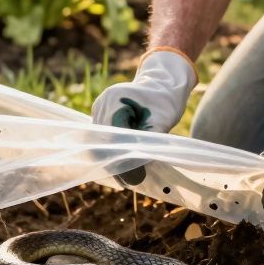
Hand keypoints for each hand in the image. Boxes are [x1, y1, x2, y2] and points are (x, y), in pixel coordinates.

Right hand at [92, 49, 197, 184]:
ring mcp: (99, 107)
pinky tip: (124, 160)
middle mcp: (102, 103)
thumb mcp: (162, 121)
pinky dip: (110, 148)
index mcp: (115, 100)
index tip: (131, 177)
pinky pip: (100, 135)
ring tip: (128, 175)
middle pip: (100, 140)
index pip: (111, 136)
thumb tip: (137, 165)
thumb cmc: (165, 101)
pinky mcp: (100, 113)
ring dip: (111, 156)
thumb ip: (149, 141)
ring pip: (97, 140)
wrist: (163, 83)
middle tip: (129, 181)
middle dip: (113, 161)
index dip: (119, 158)